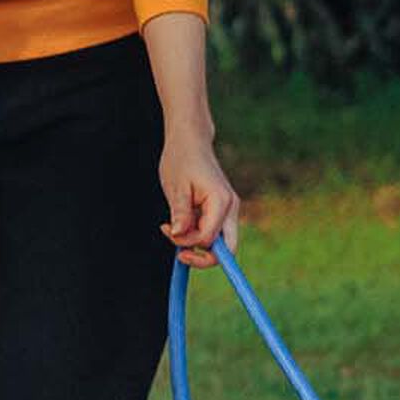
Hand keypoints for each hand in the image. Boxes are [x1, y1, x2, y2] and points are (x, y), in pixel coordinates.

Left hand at [159, 138, 241, 267]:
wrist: (190, 142)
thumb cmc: (182, 160)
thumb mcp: (176, 187)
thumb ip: (180, 213)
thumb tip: (178, 235)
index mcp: (221, 202)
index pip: (209, 239)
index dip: (189, 243)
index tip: (169, 233)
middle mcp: (230, 208)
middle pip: (227, 249)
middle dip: (203, 257)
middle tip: (179, 253)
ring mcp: (228, 210)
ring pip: (218, 243)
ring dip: (195, 243)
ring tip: (173, 227)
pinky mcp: (221, 211)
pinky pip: (212, 232)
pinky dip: (196, 234)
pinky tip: (180, 223)